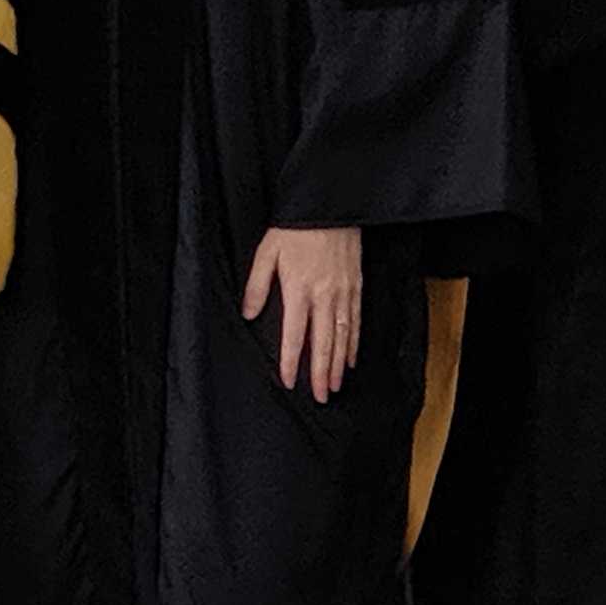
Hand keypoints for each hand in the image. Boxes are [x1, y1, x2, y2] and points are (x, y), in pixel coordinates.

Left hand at [243, 225, 363, 400]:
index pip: (295, 335)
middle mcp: (324, 296)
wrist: (329, 206)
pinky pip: (356, 320)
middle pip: (323, 342)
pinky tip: (350, 359)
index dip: (292, 361)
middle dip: (320, 373)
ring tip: (334, 386)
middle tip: (320, 397)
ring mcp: (344, 292)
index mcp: (299, 290)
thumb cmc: (294, 228)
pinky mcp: (356, 286)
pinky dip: (354, 343)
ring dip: (338, 364)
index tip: (289, 382)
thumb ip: (257, 285)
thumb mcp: (266, 253)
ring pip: (343, 336)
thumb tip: (249, 313)